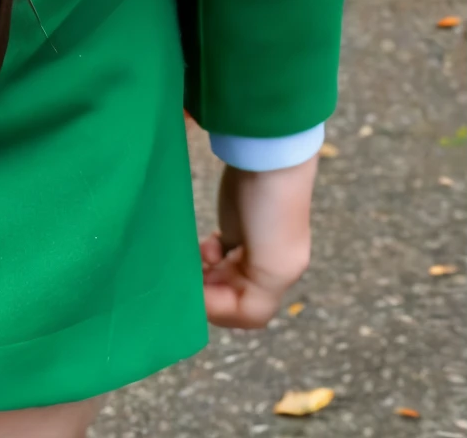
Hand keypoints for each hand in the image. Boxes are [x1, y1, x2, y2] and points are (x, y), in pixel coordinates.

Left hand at [200, 153, 318, 328]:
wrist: (266, 152)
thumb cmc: (272, 209)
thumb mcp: (274, 265)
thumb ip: (255, 303)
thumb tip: (221, 314)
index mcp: (279, 275)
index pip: (248, 313)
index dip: (219, 309)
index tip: (194, 293)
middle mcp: (266, 263)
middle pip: (233, 296)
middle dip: (208, 292)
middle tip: (186, 279)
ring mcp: (249, 241)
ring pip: (222, 276)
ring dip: (204, 276)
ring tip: (194, 261)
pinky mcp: (233, 221)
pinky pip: (217, 253)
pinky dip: (205, 257)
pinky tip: (203, 245)